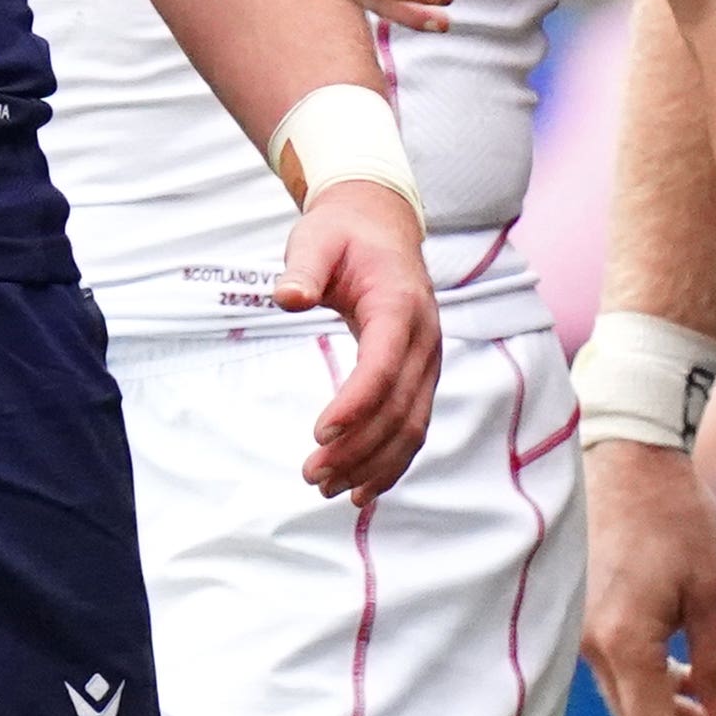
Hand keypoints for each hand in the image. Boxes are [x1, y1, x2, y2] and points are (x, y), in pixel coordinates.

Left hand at [278, 180, 438, 502]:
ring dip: (374, 463)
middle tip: (312, 474)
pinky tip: (363, 490)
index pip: (384, 364)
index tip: (319, 433)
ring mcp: (428, 361)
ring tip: (328, 488)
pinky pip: (414, 426)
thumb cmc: (344, 234)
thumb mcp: (318, 238)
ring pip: (412, 425)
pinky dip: (392, 462)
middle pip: (399, 406)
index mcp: (400, 304)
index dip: (356, 403)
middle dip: (358, 447)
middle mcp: (424, 338)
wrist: (381, 226)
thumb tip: (287, 296)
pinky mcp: (420, 376)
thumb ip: (304, 268)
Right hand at [580, 440, 715, 715]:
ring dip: (674, 715)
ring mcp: (582, 629)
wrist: (629, 457)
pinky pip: (620, 667)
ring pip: (628, 696)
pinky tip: (691, 684)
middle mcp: (591, 644)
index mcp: (623, 642)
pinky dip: (656, 683)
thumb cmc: (676, 516)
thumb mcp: (712, 589)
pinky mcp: (585, 611)